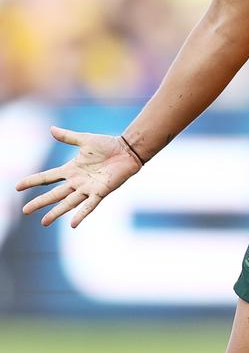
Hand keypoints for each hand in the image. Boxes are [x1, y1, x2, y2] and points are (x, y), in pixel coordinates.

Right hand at [16, 126, 141, 227]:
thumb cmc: (108, 145)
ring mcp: (88, 188)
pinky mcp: (101, 191)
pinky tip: (72, 224)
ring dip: (56, 212)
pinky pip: (89, 205)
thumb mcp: (84, 140)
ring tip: (43, 222)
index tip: (17, 187)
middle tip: (25, 211)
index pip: (47, 177)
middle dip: (40, 202)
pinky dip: (81, 214)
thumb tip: (51, 129)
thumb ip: (67, 137)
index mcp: (71, 170)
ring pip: (68, 202)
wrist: (127, 150)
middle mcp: (77, 181)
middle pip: (54, 194)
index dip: (33, 181)